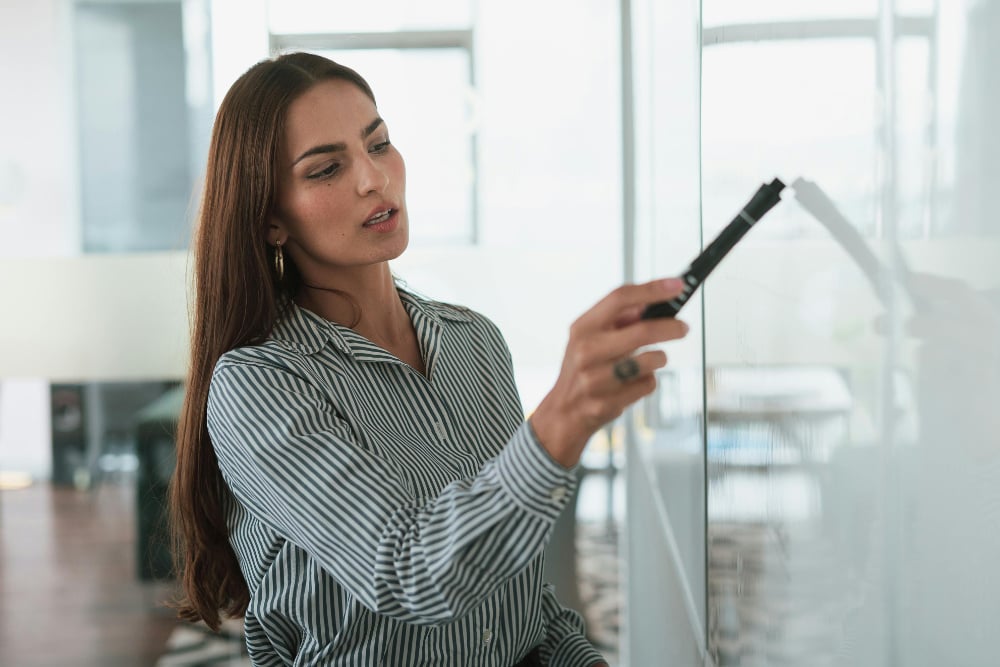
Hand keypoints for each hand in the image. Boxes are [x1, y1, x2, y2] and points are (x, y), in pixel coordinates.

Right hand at [530, 278, 689, 466]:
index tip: (677, 285)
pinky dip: (648, 381)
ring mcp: (596, 379)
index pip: (620, 298)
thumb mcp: (588, 337)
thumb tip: (650, 301)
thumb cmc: (582, 368)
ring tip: (651, 361)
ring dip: (658, 359)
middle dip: (670, 328)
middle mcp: (586, 351)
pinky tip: (633, 383)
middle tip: (683, 328)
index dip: (652, 289)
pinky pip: (648, 385)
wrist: (563, 412)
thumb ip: (616, 319)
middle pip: (642, 331)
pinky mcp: (608, 403)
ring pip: (650, 361)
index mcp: (583, 328)